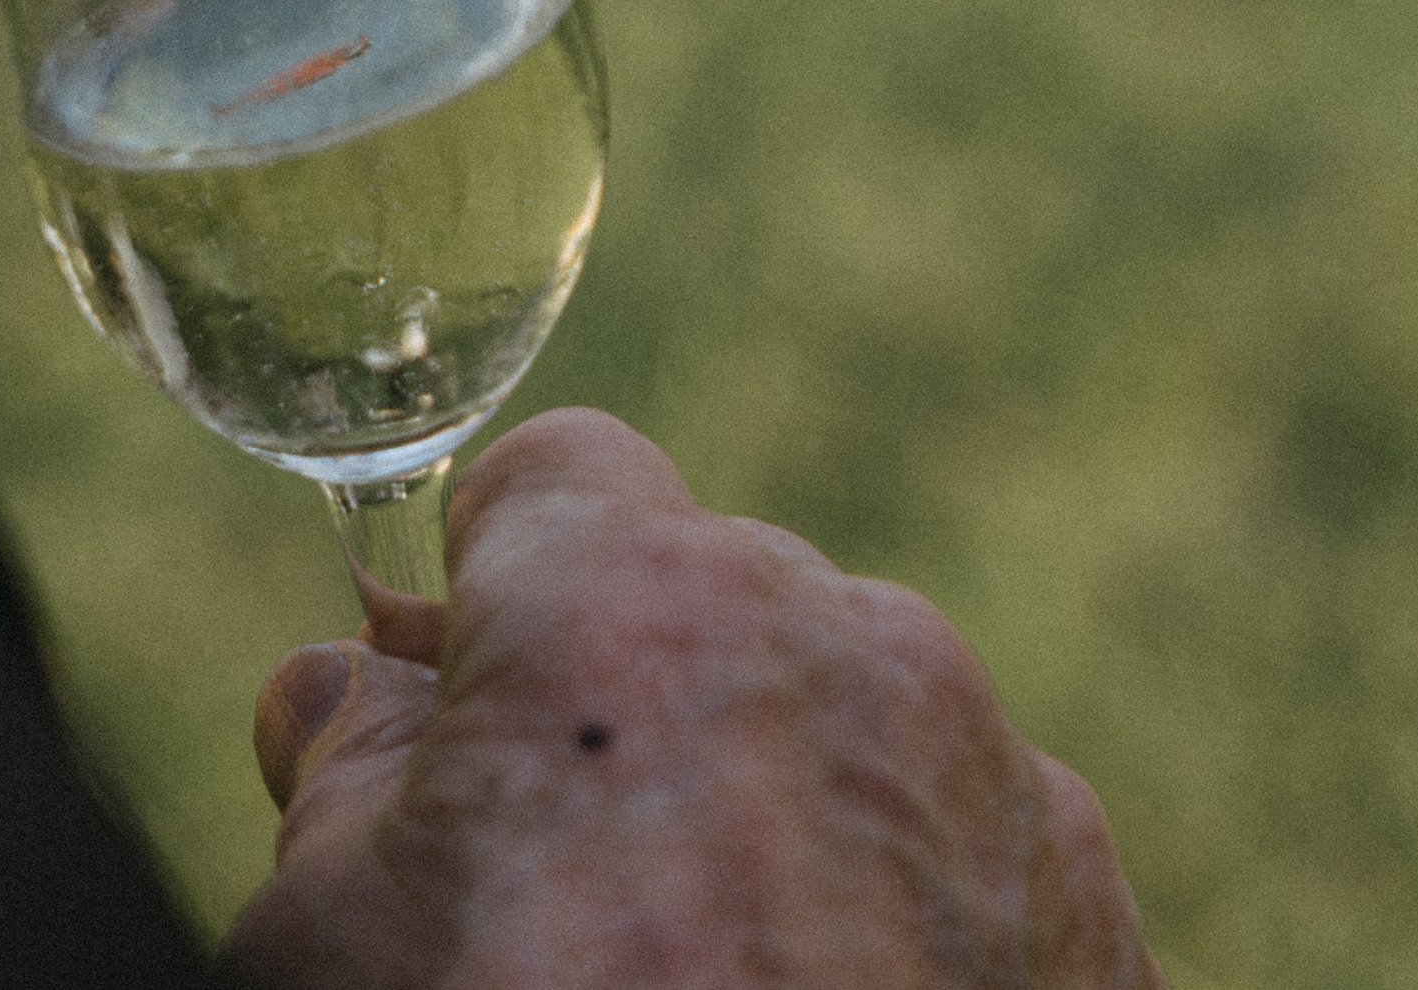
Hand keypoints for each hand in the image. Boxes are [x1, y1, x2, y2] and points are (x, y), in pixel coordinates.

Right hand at [234, 412, 1159, 989]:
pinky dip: (899, 921)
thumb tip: (341, 693)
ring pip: (849, 726)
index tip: (456, 697)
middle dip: (635, 713)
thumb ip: (340, 777)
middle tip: (559, 901)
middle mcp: (846, 637)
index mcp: (641, 603)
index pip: (556, 479)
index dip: (491, 586)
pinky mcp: (1089, 910)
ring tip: (702, 980)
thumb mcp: (328, 949)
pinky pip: (964, 851)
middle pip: (712, 603)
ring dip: (777, 809)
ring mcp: (991, 775)